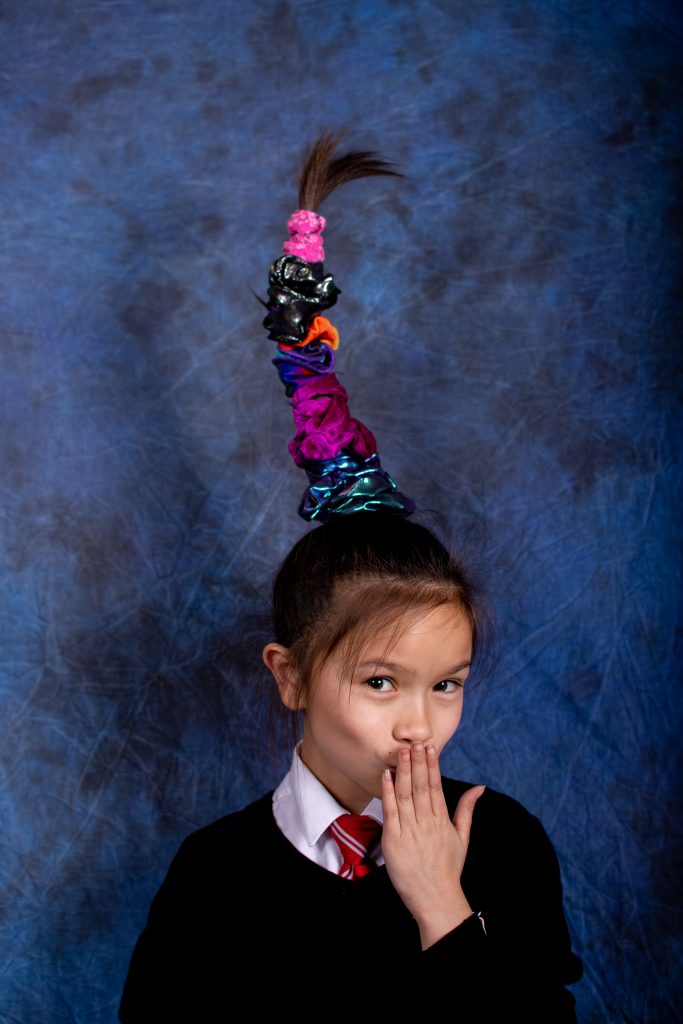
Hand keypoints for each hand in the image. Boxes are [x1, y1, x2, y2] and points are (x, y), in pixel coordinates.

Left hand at [381, 741, 485, 948]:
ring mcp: (410, 832)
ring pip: (406, 795)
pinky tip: (386, 776)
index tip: (429, 748)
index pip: (436, 786)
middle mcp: (427, 823)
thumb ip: (467, 809)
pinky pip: (391, 812)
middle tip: (414, 742)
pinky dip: (388, 793)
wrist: (436, 899)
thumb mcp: (462, 837)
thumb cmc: (448, 869)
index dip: (432, 766)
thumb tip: (480, 787)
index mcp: (443, 821)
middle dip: (417, 763)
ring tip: (401, 752)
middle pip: (421, 787)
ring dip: (403, 772)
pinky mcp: (394, 842)